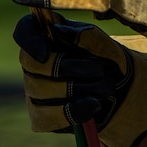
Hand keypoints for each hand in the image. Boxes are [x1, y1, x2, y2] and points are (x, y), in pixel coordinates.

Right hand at [14, 14, 146, 146]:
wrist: (122, 90)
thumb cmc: (109, 60)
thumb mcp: (105, 44)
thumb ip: (86, 36)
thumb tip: (60, 32)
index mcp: (49, 36)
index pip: (24, 30)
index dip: (30, 39)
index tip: (47, 50)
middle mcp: (35, 63)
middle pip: (33, 64)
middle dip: (68, 67)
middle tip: (98, 69)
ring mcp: (34, 91)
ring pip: (41, 91)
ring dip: (78, 89)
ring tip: (105, 86)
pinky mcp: (42, 117)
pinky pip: (48, 117)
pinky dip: (74, 111)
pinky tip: (94, 105)